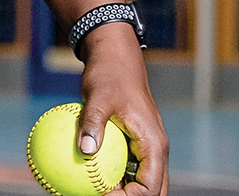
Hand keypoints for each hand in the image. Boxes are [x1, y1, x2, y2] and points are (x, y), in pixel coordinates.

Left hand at [77, 24, 168, 195]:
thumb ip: (92, 123)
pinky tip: (84, 178)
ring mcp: (146, 148)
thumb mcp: (97, 96)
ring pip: (139, 182)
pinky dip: (110, 176)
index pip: (150, 188)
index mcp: (154, 144)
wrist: (115, 58)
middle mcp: (155, 150)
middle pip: (152, 190)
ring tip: (90, 190)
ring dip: (120, 190)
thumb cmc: (109, 74)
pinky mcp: (134, 144)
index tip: (101, 195)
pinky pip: (125, 168)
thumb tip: (83, 151)